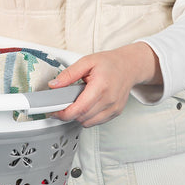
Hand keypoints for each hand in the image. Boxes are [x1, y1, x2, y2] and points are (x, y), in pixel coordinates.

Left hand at [48, 42, 162, 126]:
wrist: (130, 66)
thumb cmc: (110, 63)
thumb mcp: (86, 62)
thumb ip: (69, 74)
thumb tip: (54, 84)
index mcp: (101, 86)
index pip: (80, 108)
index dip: (65, 113)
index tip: (55, 112)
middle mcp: (109, 99)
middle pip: (83, 117)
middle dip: (69, 114)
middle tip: (62, 106)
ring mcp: (114, 107)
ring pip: (89, 122)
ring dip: (78, 117)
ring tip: (77, 104)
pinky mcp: (116, 112)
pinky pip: (96, 122)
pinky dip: (88, 118)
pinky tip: (87, 107)